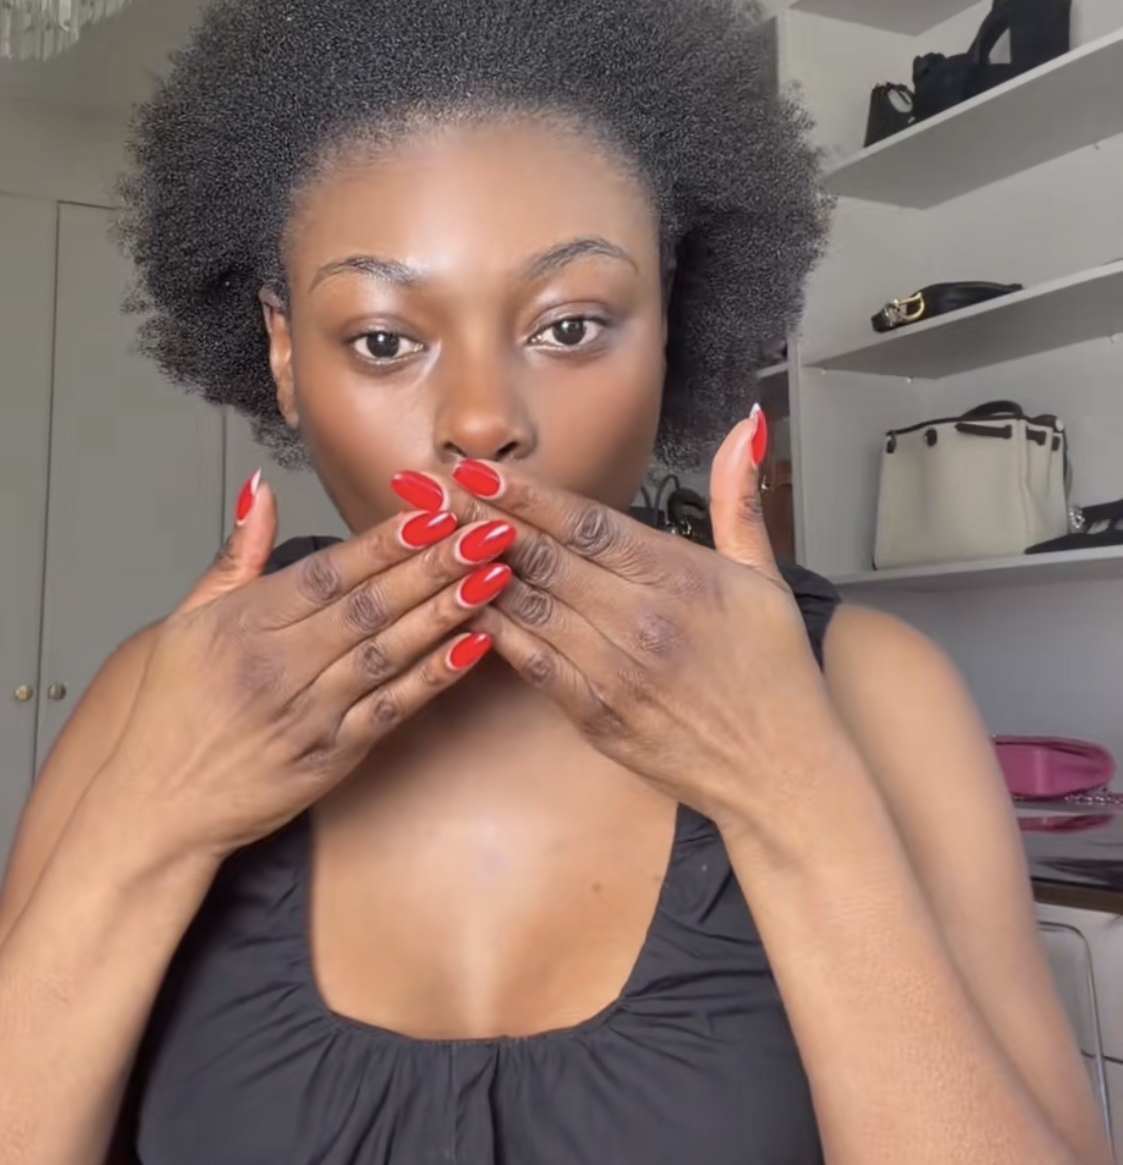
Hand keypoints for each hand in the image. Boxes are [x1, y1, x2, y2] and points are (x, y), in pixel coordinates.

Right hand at [100, 473, 517, 863]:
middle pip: (370, 605)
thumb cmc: (172, 709)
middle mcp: (281, 666)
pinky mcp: (333, 757)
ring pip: (390, 652)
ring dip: (447, 611)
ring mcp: (311, 714)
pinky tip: (476, 645)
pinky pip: (393, 709)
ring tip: (496, 574)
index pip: (329, 572)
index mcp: (246, 624)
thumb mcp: (187, 620)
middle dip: (436, 563)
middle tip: (490, 529)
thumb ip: (236, 554)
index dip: (386, 540)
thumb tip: (264, 488)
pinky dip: (435, 676)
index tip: (436, 508)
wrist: (158, 809)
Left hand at [442, 415, 840, 833]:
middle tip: (423, 489)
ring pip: (526, 609)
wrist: (781, 776)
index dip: (524, 495)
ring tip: (423, 539)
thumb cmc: (774, 673)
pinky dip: (492, 634)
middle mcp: (640, 620)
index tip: (475, 468)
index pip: (586, 524)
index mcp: (679, 577)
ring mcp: (614, 672)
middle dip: (476, 520)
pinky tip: (454, 607)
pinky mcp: (595, 716)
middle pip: (542, 559)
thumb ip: (737, 499)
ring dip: (470, 571)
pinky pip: (531, 665)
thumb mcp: (764, 577)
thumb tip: (742, 428)